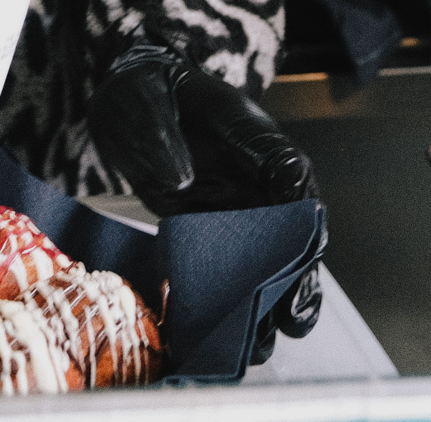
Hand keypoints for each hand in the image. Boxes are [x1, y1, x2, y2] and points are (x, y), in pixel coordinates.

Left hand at [89, 44, 322, 346]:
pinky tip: (226, 336)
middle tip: (291, 317)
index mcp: (256, 140)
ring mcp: (236, 209)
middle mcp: (257, 180)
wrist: (126, 97)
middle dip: (297, 279)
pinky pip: (230, 270)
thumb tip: (181, 181)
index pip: (292, 176)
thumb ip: (162, 137)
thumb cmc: (144, 88)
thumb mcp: (144, 96)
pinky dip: (230, 303)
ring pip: (267, 261)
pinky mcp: (209, 231)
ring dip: (267, 303)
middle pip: (292, 233)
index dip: (301, 216)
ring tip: (261, 343)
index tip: (305, 252)